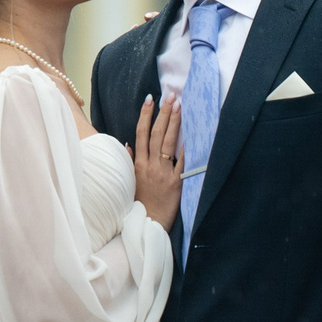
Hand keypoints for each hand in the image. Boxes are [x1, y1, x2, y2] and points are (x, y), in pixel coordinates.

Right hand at [130, 94, 184, 229]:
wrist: (148, 224)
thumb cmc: (140, 203)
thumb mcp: (130, 181)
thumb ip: (129, 162)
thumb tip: (127, 143)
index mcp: (138, 164)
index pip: (140, 133)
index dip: (145, 115)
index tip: (150, 99)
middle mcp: (150, 166)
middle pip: (155, 134)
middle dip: (163, 113)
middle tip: (170, 96)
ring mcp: (163, 173)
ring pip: (167, 143)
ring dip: (174, 123)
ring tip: (179, 106)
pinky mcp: (176, 183)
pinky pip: (182, 162)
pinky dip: (187, 148)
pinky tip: (193, 134)